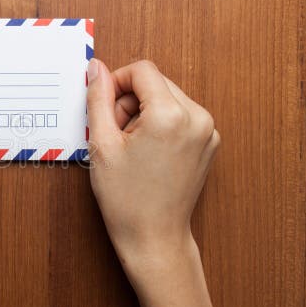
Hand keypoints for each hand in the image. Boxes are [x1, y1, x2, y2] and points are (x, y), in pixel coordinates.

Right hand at [86, 59, 219, 284]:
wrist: (154, 238)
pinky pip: (180, 115)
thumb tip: (97, 68)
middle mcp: (197, 117)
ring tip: (131, 147)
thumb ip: (98, 99)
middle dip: (130, 100)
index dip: (116, 83)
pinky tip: (147, 152)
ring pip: (167, 98)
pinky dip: (160, 124)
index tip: (104, 108)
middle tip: (115, 134)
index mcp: (171, 115)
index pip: (142, 71)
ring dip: (144, 112)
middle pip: (155, 82)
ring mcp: (208, 130)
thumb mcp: (102, 144)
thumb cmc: (126, 199)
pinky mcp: (209, 142)